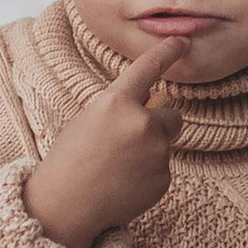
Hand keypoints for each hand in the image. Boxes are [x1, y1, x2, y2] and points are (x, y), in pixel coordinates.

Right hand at [22, 50, 183, 247]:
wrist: (64, 206)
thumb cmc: (69, 160)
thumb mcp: (89, 120)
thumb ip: (122, 108)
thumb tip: (152, 102)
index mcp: (116, 102)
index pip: (148, 68)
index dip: (167, 52)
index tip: (183, 41)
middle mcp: (142, 123)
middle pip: (172, 115)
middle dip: (158, 124)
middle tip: (129, 142)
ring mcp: (156, 153)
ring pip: (166, 144)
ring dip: (151, 150)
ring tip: (118, 167)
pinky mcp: (163, 178)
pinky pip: (163, 169)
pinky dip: (148, 175)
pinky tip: (123, 183)